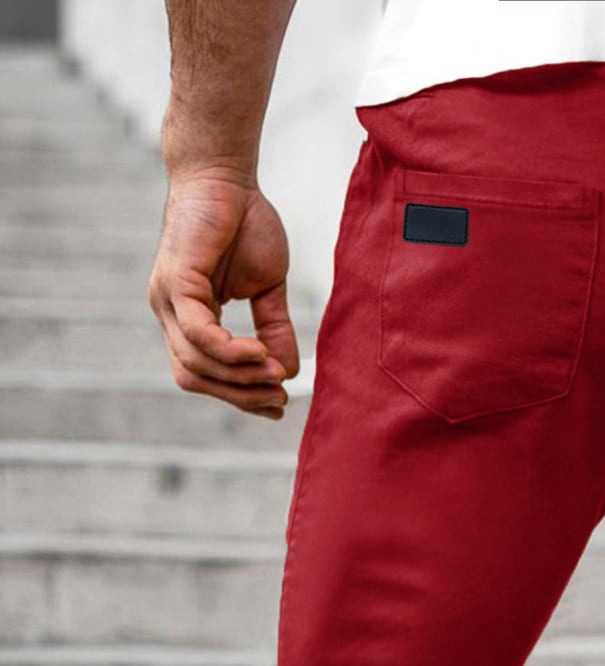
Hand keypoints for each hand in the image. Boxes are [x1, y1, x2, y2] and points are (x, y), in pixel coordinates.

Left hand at [148, 170, 299, 419]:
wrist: (227, 174)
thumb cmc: (245, 222)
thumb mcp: (268, 288)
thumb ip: (275, 329)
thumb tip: (289, 372)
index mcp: (188, 317)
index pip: (205, 375)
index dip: (240, 397)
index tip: (278, 405)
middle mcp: (170, 313)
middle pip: (195, 378)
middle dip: (239, 395)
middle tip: (279, 397)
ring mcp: (168, 299)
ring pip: (195, 364)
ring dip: (239, 377)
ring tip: (275, 373)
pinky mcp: (176, 282)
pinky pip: (200, 335)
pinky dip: (230, 351)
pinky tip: (259, 352)